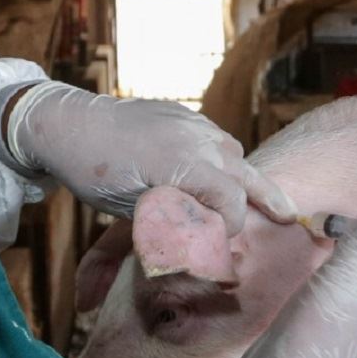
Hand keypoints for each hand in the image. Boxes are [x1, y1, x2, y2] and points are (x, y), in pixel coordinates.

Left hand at [5, 82, 294, 233]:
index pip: (230, 200)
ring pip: (233, 152)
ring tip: (258, 196)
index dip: (232, 224)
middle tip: (289, 216)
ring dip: (244, 175)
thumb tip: (202, 244)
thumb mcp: (132, 207)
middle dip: (268, 198)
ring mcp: (191, 122)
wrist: (67, 124)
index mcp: (185, 164)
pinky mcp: (181, 113)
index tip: (224, 240)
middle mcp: (197, 139)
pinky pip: (214, 136)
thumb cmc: (94, 172)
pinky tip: (220, 170)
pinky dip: (224, 157)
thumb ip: (173, 221)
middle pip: (245, 173)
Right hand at [225, 202, 356, 357]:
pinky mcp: (320, 323)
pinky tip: (316, 262)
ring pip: (353, 273)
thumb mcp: (340, 280)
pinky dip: (329, 268)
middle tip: (350, 212)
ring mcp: (344, 315)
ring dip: (346, 251)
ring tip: (332, 228)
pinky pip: (332, 286)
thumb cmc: (315, 330)